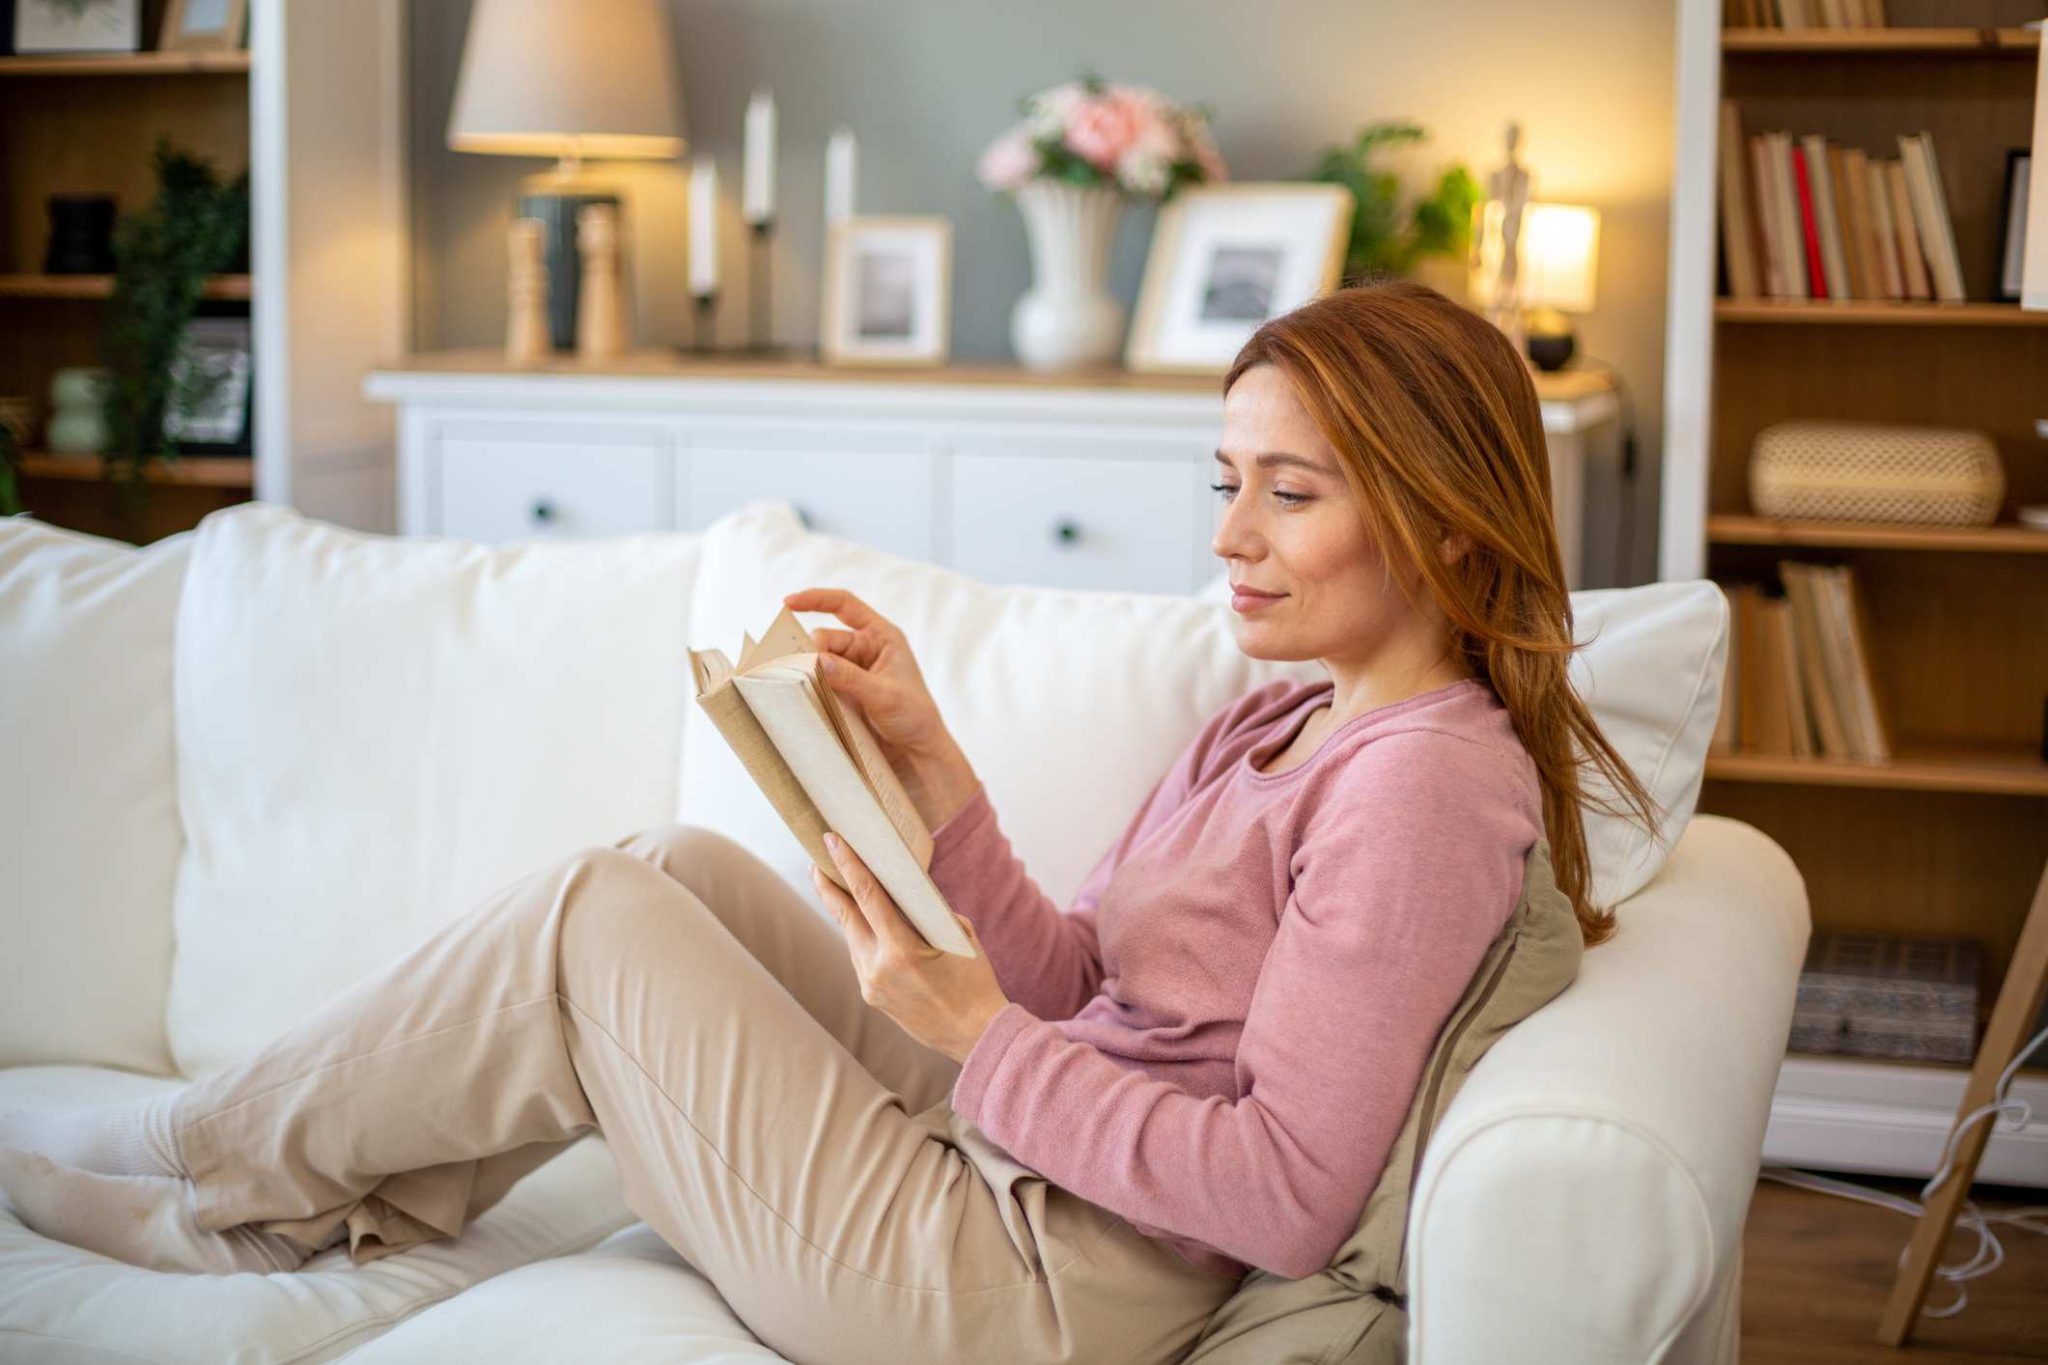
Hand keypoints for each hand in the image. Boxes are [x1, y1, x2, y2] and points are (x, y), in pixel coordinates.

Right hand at [782, 587, 980, 828]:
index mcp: (882, 637)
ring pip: (818, 661)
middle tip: (800, 672)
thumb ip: (850, 678)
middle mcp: (865, 649)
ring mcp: (852, 670)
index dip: (817, 599)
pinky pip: (819, 682)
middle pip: (825, 639)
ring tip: (800, 686)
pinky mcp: (843, 691)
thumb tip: (817, 660)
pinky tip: (804, 696)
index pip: (845, 605)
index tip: (788, 603)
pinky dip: (810, 686)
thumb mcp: (884, 695)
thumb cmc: (914, 717)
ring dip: (809, 672)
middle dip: (811, 652)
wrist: (917, 751)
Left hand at [811, 830, 1008, 1064]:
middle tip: (819, 861)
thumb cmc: (975, 982)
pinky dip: (860, 936)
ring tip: (836, 887)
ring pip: (851, 938)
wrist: (976, 1034)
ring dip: (844, 912)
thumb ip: (929, 912)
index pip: (867, 896)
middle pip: (845, 917)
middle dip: (829, 887)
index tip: (831, 841)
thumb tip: (907, 893)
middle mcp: (878, 969)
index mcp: (901, 951)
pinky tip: (861, 924)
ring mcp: (871, 985)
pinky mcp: (872, 997)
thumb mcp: (959, 936)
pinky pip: (860, 957)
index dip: (847, 865)